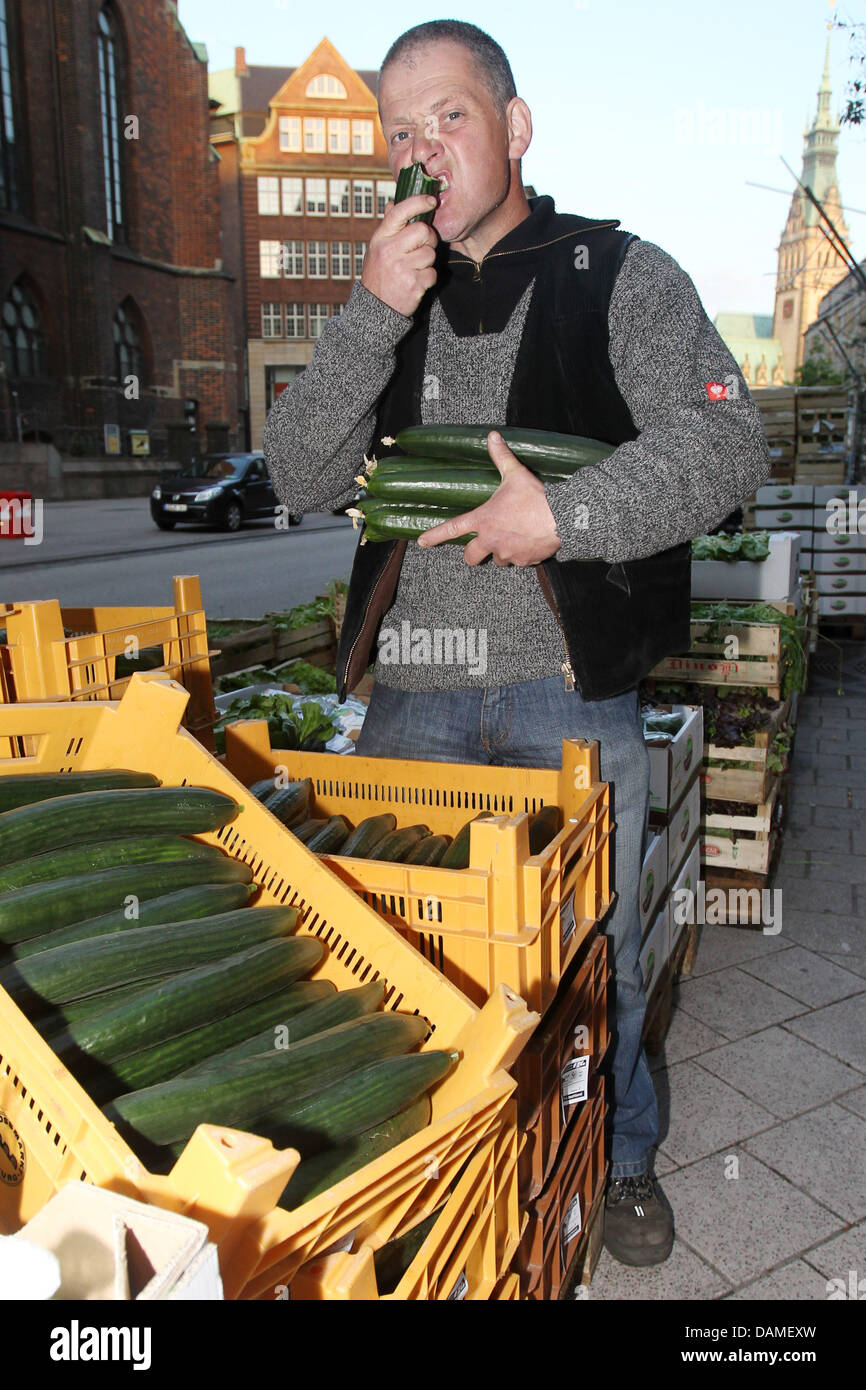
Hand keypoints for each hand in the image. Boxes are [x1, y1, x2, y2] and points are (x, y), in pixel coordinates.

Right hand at [361, 195, 438, 316]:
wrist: (375, 309)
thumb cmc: (378, 274)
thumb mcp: (376, 248)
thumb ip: (388, 227)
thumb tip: (393, 203)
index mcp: (380, 239)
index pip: (400, 212)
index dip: (418, 202)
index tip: (431, 201)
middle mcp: (390, 251)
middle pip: (423, 231)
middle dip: (428, 238)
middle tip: (422, 247)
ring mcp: (402, 269)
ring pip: (430, 253)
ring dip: (427, 262)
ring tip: (414, 269)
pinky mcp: (414, 285)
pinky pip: (432, 273)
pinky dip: (427, 278)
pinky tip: (415, 282)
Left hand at [416, 431, 562, 565]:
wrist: (563, 519)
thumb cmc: (537, 498)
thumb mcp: (516, 474)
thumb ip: (501, 457)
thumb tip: (492, 436)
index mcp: (483, 520)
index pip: (452, 528)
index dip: (435, 536)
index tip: (422, 542)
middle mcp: (491, 540)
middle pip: (471, 557)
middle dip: (474, 554)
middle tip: (480, 547)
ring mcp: (507, 553)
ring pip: (496, 559)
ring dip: (500, 552)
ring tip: (513, 538)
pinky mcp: (523, 561)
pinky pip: (517, 561)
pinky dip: (521, 555)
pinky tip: (529, 542)